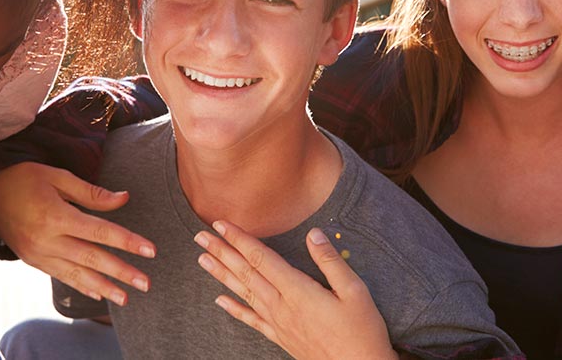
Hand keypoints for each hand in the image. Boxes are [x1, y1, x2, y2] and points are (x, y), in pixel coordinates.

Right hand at [0, 162, 154, 304]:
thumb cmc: (24, 178)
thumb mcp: (57, 176)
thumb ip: (91, 192)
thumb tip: (124, 199)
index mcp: (55, 216)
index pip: (99, 232)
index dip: (127, 242)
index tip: (150, 251)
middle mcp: (47, 240)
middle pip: (92, 259)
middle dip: (121, 272)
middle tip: (145, 284)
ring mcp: (39, 254)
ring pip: (77, 275)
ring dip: (104, 288)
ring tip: (126, 298)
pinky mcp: (34, 261)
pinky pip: (61, 277)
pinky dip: (81, 287)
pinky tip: (98, 294)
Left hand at [195, 221, 395, 359]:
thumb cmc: (361, 332)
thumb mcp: (355, 291)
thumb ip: (330, 261)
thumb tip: (313, 234)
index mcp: (298, 291)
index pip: (262, 258)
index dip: (240, 239)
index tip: (221, 224)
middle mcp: (282, 306)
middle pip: (246, 273)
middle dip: (222, 252)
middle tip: (200, 236)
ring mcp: (279, 323)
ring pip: (244, 294)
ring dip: (222, 275)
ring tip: (202, 260)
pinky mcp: (281, 337)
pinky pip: (252, 320)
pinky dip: (234, 309)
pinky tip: (220, 301)